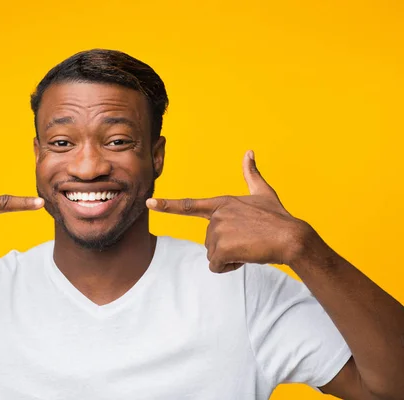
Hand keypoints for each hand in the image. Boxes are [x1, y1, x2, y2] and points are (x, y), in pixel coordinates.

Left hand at [146, 150, 310, 272]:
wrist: (291, 237)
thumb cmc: (278, 217)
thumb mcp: (263, 193)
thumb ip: (252, 174)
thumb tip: (249, 152)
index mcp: (222, 203)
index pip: (188, 205)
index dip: (167, 205)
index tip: (149, 203)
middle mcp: (216, 215)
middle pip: (209, 241)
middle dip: (227, 246)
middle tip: (248, 240)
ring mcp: (218, 231)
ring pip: (213, 255)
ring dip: (230, 257)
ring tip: (250, 246)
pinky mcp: (222, 247)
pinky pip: (216, 266)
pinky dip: (230, 266)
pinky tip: (246, 256)